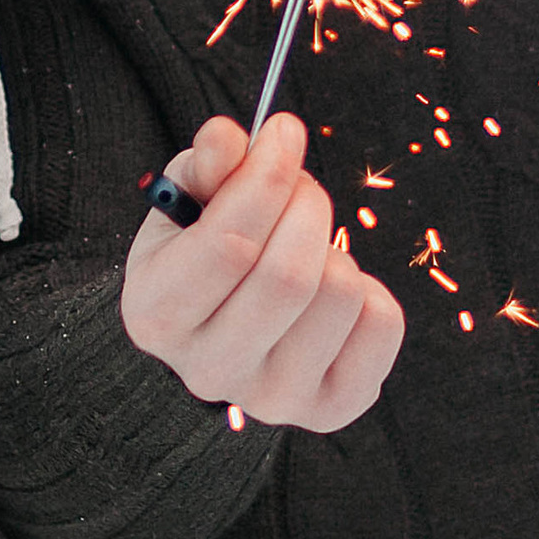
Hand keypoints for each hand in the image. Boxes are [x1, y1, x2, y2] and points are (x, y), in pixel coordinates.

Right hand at [122, 113, 404, 431]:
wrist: (219, 337)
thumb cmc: (201, 256)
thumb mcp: (187, 206)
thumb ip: (205, 166)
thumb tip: (228, 137)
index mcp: (156, 315)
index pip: (228, 244)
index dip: (266, 176)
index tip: (284, 132)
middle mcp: (209, 370)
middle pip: (289, 276)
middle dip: (306, 205)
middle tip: (301, 185)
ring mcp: (273, 398)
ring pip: (340, 295)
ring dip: (334, 247)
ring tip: (309, 246)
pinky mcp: (330, 407)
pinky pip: (382, 326)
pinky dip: (370, 290)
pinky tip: (332, 293)